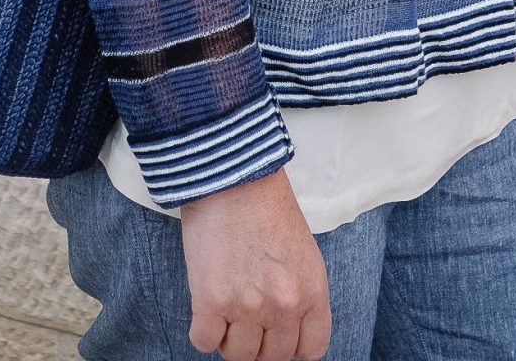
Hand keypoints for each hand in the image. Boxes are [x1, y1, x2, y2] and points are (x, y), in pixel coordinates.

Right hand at [178, 166, 330, 359]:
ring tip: (225, 305)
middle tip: (247, 311)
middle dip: (259, 338)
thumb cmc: (266, 203)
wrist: (231, 172)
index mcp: (312, 292)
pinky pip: (204, 342)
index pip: (310, 349)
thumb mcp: (302, 250)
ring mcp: (248, 307)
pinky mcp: (211, 302)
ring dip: (229, 336)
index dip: (291, 341)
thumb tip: (285, 326)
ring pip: (237, 355)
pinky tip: (205, 305)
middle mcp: (284, 306)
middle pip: (272, 357)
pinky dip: (203, 329)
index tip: (277, 328)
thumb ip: (299, 291)